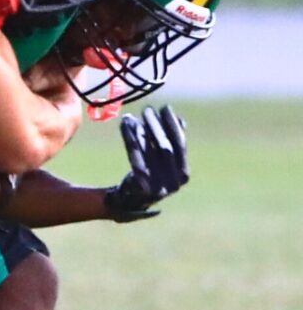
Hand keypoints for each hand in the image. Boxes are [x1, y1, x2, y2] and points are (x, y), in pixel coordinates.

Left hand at [104, 105, 188, 221]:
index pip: (180, 145)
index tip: (165, 108)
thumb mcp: (163, 163)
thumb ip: (172, 144)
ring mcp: (157, 185)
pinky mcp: (140, 185)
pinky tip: (125, 125)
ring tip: (133, 116)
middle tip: (147, 109)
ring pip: (149, 151)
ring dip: (141, 131)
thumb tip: (181, 119)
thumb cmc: (149, 177)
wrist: (129, 201)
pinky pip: (135, 157)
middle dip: (156, 126)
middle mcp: (173, 182)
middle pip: (165, 148)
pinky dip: (130, 138)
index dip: (173, 125)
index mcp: (183, 175)